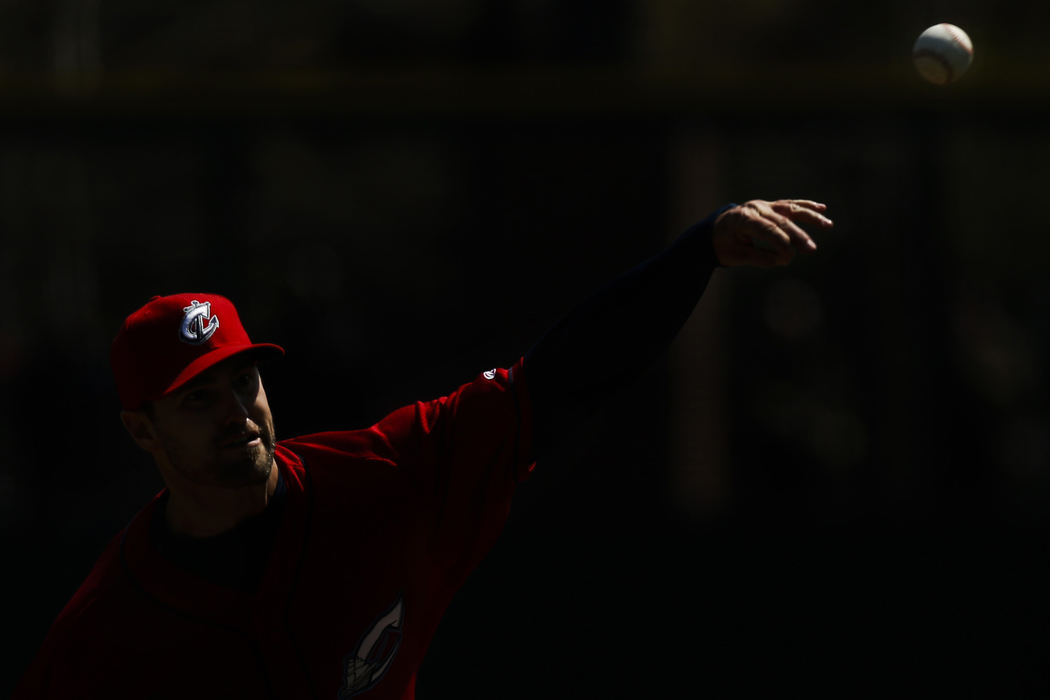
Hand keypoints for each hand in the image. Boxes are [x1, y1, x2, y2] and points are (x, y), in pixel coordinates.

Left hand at [712, 199, 832, 267]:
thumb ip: (757, 257)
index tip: (789, 257)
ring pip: (790, 209)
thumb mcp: (734, 255)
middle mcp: (755, 208)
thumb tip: (783, 259)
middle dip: (798, 235)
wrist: (716, 230)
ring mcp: (764, 205)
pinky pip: (790, 205)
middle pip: (781, 221)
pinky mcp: (771, 206)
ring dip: (810, 217)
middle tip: (811, 249)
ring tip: (828, 225)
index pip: (766, 229)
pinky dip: (806, 206)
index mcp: (742, 219)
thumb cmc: (724, 245)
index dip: (779, 242)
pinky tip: (822, 209)